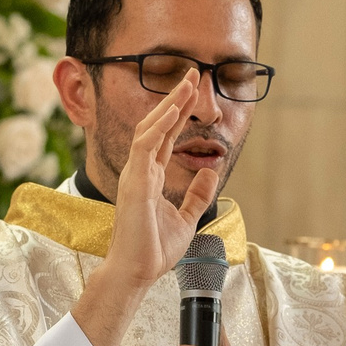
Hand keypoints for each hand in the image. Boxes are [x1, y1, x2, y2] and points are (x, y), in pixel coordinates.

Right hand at [73, 76, 221, 345]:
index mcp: (150, 176)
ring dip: (168, 105)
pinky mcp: (134, 183)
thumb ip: (197, 195)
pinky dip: (158, 126)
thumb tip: (211, 172)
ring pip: (148, 129)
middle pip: (157, 124)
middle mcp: (140, 170)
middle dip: (175, 98)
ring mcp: (135, 175)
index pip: (165, 135)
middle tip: (192, 73)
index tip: (193, 90)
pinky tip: (172, 111)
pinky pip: (144, 146)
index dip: (179, 112)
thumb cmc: (154, 249)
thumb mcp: (186, 218)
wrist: (138, 272)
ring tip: (186, 83)